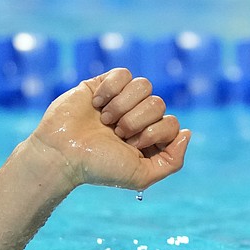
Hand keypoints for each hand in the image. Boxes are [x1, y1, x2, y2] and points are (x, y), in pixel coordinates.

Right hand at [27, 68, 189, 190]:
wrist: (62, 153)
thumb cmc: (99, 167)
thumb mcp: (142, 176)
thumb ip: (173, 161)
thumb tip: (187, 132)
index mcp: (150, 138)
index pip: (172, 123)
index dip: (153, 133)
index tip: (132, 146)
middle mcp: (139, 117)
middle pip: (158, 103)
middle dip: (136, 121)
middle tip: (116, 134)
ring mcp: (122, 100)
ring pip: (144, 85)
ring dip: (123, 105)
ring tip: (105, 120)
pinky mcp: (103, 85)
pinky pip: (124, 73)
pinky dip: (111, 89)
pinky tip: (96, 104)